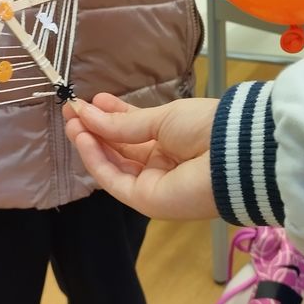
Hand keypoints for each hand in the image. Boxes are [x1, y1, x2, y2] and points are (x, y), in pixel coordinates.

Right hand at [64, 93, 218, 219]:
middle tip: (72, 110)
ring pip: (113, 166)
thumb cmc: (204, 127)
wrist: (231, 154)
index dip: (110, 118)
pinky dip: (96, 161)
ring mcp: (153, 185)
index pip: (133, 133)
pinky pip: (114, 180)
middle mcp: (161, 166)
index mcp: (172, 143)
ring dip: (90, 144)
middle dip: (94, 129)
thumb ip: (124, 124)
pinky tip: (83, 138)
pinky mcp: (146, 201)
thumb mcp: (162, 118)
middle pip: (119, 150)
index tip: (89, 102)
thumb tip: (90, 113)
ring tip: (72, 121)